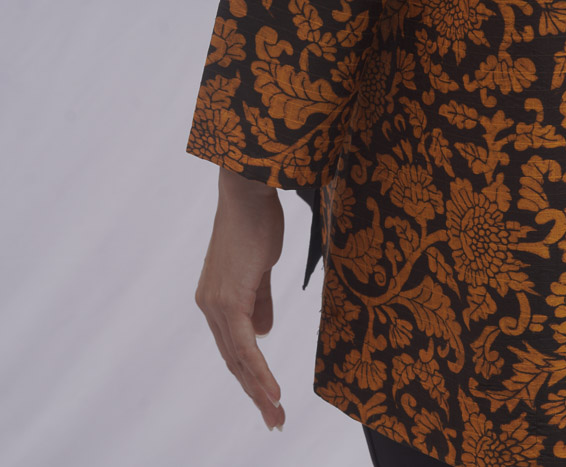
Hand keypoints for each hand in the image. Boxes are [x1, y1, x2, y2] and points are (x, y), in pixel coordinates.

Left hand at [194, 167, 285, 430]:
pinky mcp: (229, 299)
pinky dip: (258, 370)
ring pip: (238, 359)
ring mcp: (217, 305)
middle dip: (255, 393)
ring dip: (259, 390)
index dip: (251, 376)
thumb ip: (260, 302)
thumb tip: (263, 332)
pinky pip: (244, 344)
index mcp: (217, 301)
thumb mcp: (260, 271)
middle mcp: (210, 307)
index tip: (269, 398)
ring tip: (276, 415)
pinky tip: (272, 390)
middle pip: (234, 360)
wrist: (246, 196)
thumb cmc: (255, 226)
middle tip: (274, 420)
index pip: (234, 348)